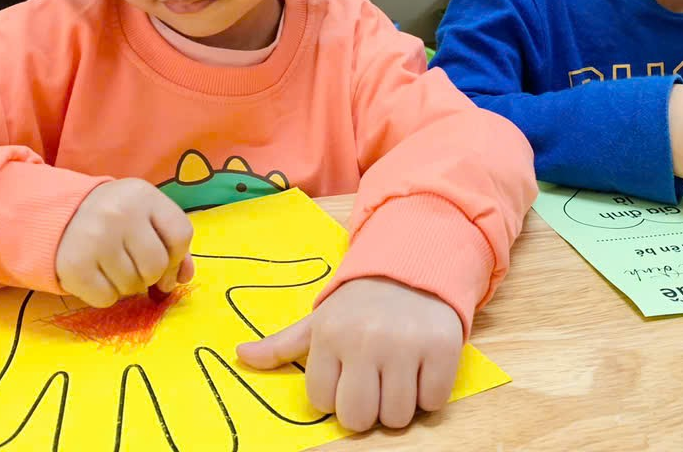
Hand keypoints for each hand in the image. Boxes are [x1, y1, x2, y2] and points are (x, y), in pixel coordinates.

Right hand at [55, 178, 194, 307]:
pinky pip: (107, 299)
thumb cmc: (114, 217)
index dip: (178, 257)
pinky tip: (97, 276)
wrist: (59, 214)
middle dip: (151, 275)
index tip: (167, 263)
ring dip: (127, 285)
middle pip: (157, 265)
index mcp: (143, 195)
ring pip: (132, 286)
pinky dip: (105, 295)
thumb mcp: (145, 215)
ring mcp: (95, 239)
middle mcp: (119, 213)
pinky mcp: (74, 266)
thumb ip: (172, 242)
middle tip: (135, 266)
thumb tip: (184, 277)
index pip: (180, 235)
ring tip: (113, 266)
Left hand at [235, 277, 462, 432]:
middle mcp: (365, 340)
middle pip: (358, 418)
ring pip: (397, 417)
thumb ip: (282, 344)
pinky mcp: (443, 347)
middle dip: (366, 408)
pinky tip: (422, 367)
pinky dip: (430, 393)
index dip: (336, 394)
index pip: (322, 402)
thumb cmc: (361, 302)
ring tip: (399, 372)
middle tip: (374, 380)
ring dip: (400, 403)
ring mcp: (406, 344)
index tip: (347, 373)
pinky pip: (433, 402)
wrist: (414, 264)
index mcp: (330, 334)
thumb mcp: (320, 318)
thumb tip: (240, 356)